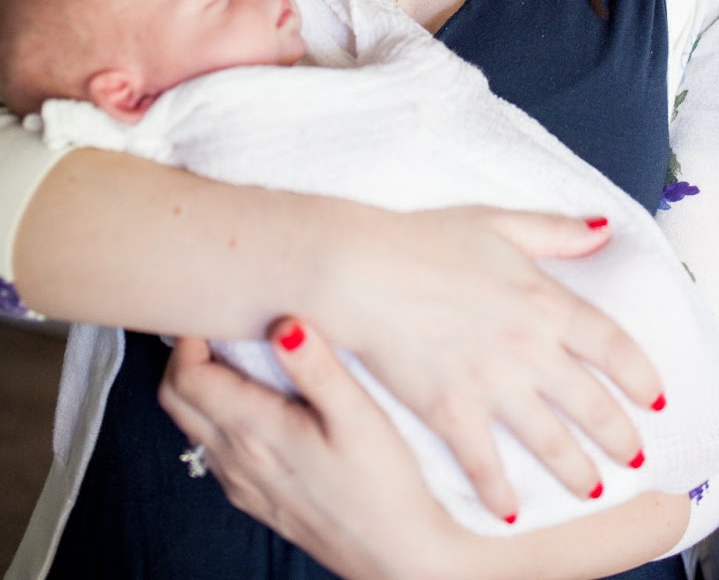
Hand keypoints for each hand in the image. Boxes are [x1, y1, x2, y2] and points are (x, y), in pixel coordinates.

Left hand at [160, 323, 472, 579]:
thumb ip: (318, 367)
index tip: (214, 310)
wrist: (396, 556)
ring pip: (193, 427)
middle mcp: (237, 460)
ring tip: (237, 354)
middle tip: (216, 326)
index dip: (188, 338)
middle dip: (184, 356)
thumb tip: (284, 324)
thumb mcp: (359, 417)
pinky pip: (216, 451)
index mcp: (255, 432)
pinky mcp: (258, 500)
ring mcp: (243, 484)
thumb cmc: (384, 485)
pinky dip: (217, 417)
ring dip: (200, 387)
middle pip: (176, 402)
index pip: (186, 379)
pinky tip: (257, 403)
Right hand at [333, 204, 662, 517]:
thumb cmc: (424, 241)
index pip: (612, 345)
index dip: (640, 375)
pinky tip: (512, 512)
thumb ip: (556, 230)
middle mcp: (529, 347)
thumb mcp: (498, 223)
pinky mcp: (451, 412)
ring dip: (577, 471)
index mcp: (544, 300)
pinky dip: (500, 492)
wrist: (362, 271)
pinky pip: (485, 463)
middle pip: (590, 402)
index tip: (657, 399)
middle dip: (618, 435)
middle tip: (636, 457)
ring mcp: (492, 384)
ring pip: (550, 441)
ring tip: (594, 489)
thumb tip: (605, 229)